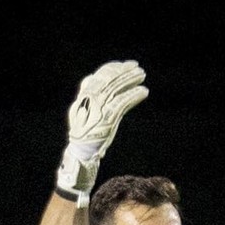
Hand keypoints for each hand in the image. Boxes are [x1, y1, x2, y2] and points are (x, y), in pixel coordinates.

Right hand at [56, 60, 147, 207]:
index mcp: (82, 100)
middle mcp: (88, 102)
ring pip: (115, 89)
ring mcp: (97, 110)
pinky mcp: (106, 120)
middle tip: (137, 67)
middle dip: (123, 72)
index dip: (111, 69)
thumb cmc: (85, 142)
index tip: (124, 65)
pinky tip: (143, 92)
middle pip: (107, 80)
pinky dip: (133, 96)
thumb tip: (94, 84)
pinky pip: (122, 103)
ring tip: (142, 76)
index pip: (97, 78)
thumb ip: (90, 102)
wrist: (80, 158)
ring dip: (130, 80)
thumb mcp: (85, 118)